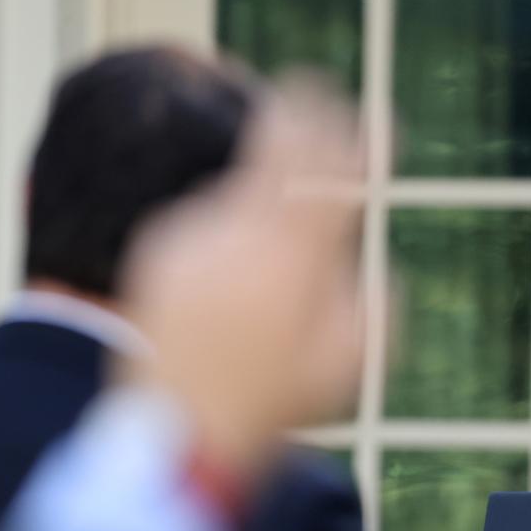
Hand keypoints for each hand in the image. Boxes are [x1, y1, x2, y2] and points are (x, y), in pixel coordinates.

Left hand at [117, 78, 367, 479]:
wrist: (176, 436)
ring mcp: (192, 238)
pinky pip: (206, 225)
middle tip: (313, 94)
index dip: (350, 133)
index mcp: (292, 258)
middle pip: (274, 154)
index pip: (324, 168)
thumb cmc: (272, 405)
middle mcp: (237, 234)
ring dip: (263, 206)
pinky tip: (230, 284)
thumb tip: (372, 268)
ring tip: (271, 267)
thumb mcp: (347, 363)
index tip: (368, 119)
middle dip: (299, 122)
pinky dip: (226, 236)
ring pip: (242, 197)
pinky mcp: (158, 251)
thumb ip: (372, 304)